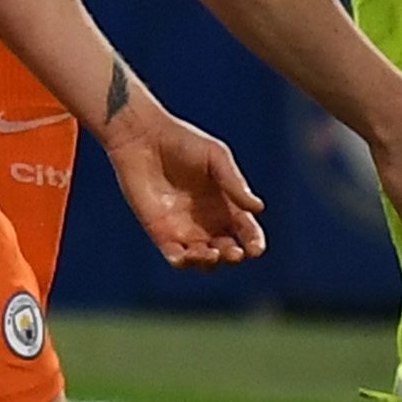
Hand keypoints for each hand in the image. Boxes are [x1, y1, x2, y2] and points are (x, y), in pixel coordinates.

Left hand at [102, 98, 268, 268]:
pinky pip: (176, 258)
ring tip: (211, 253)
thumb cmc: (182, 141)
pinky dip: (184, 263)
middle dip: (234, 257)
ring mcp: (185, 229)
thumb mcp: (216, 157)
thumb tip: (258, 208)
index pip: (247, 232)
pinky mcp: (161, 232)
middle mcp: (208, 221)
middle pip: (228, 252)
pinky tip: (188, 255)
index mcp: (227, 204)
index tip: (255, 248)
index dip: (254, 244)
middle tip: (232, 252)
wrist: (143, 138)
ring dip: (211, 263)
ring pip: (204, 261)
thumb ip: (234, 183)